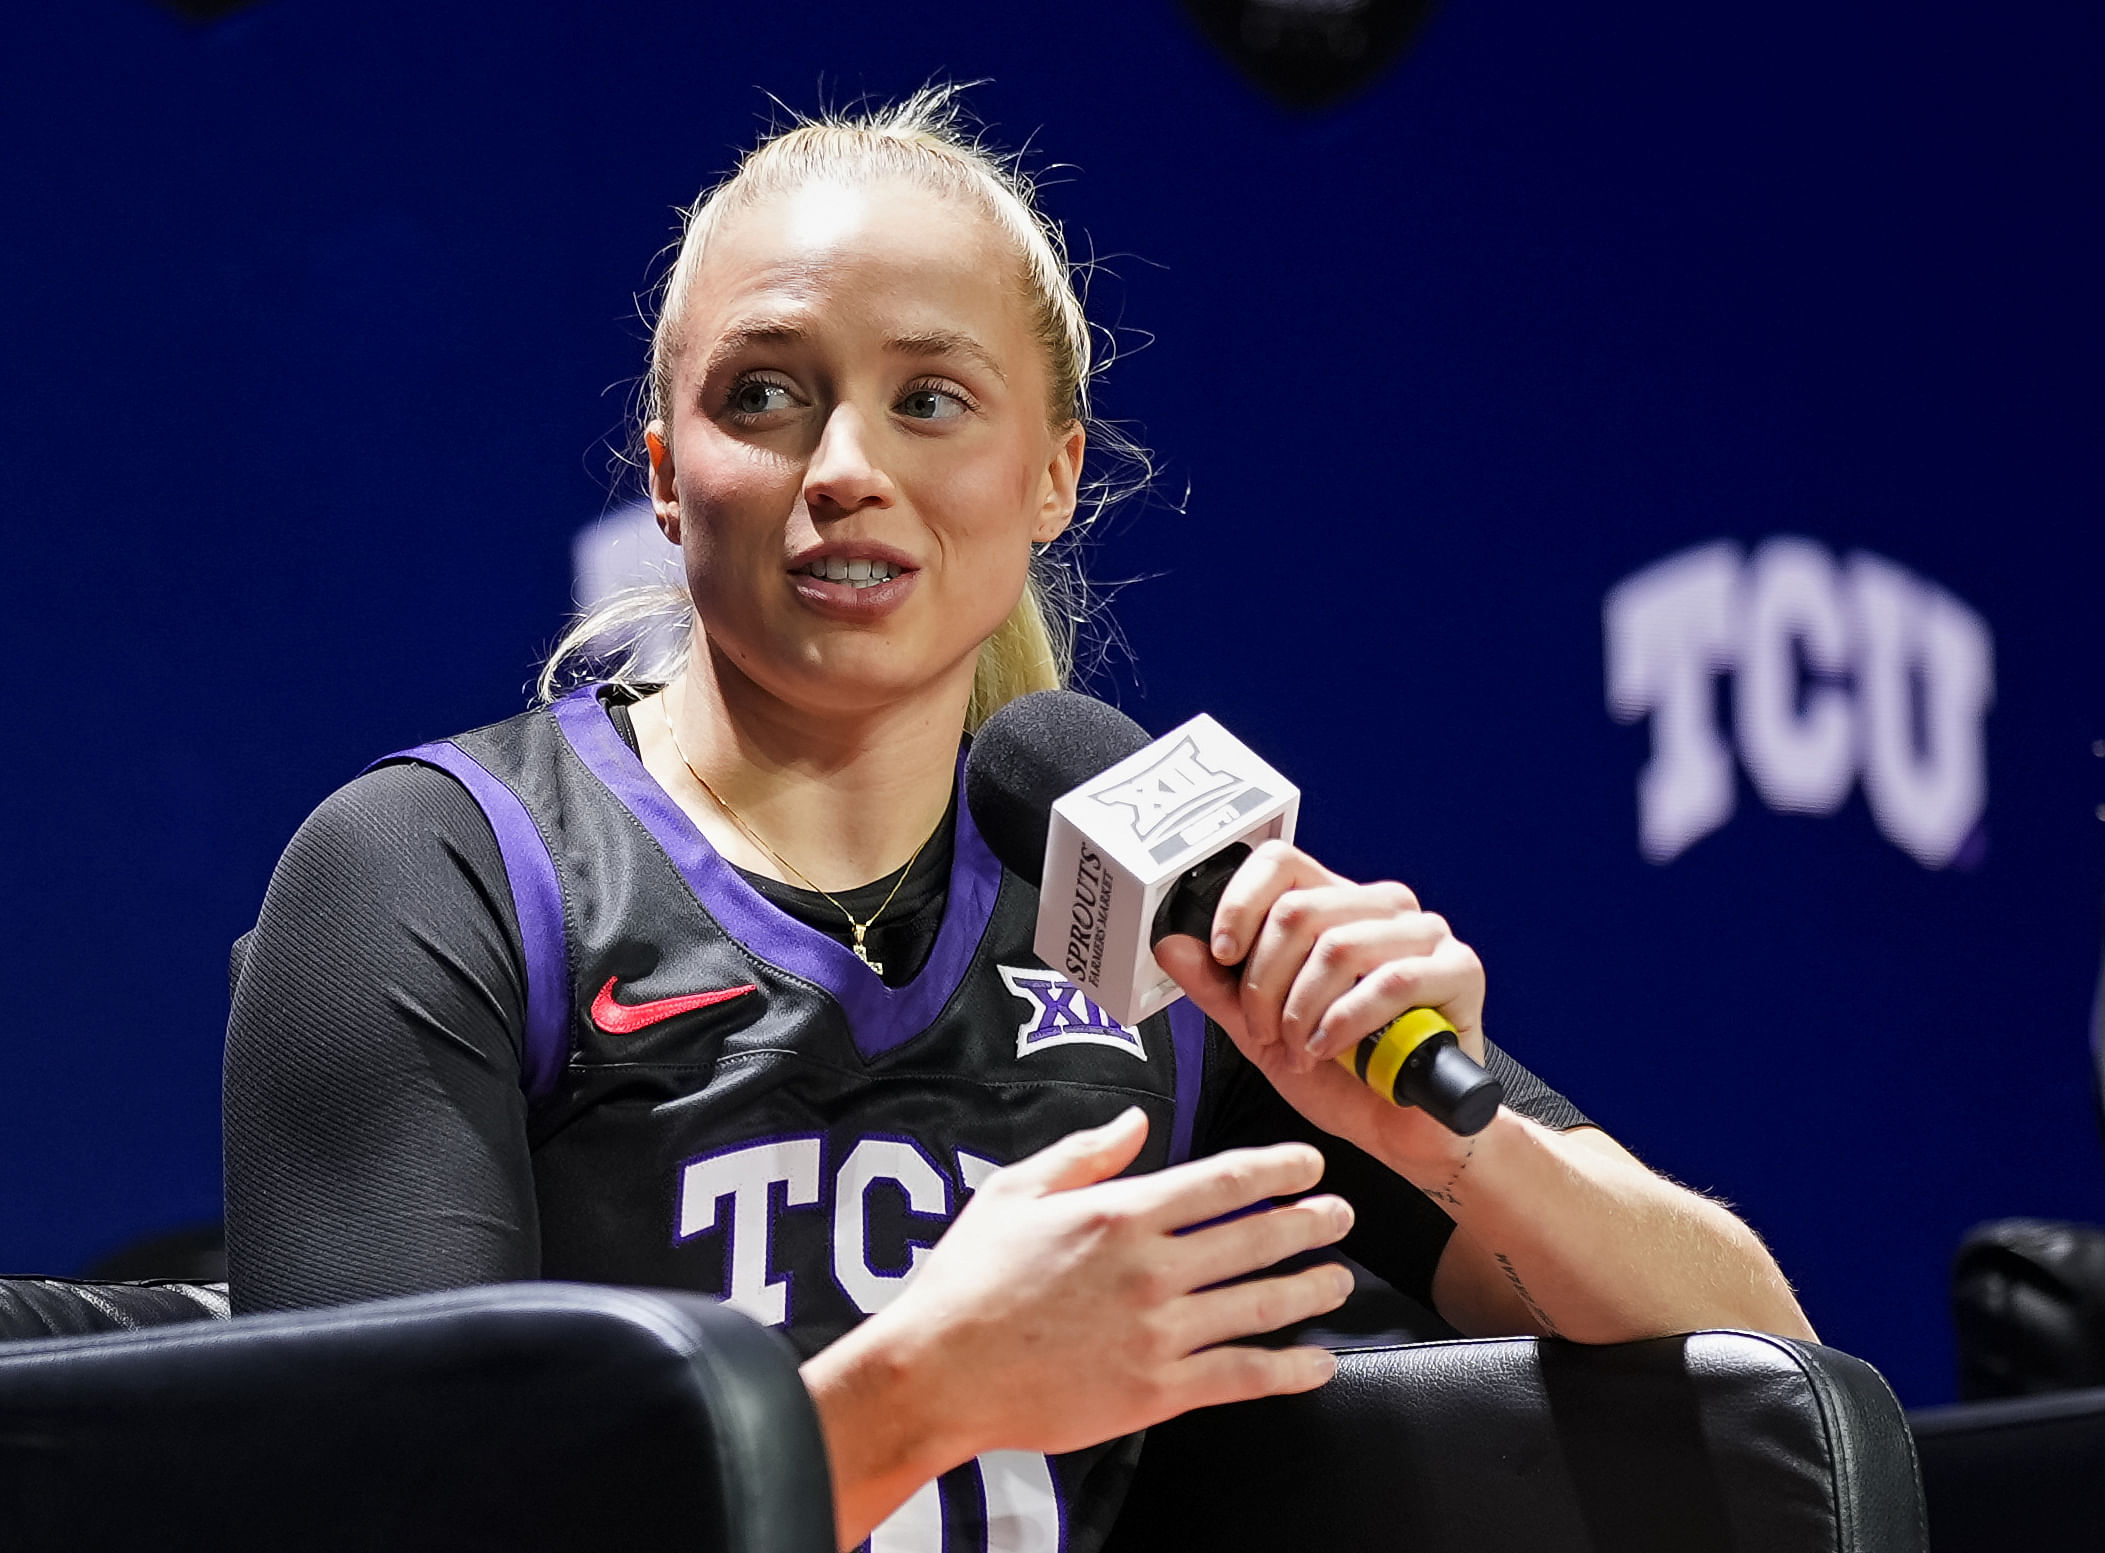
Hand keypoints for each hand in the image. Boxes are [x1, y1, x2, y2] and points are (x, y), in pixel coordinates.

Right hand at [854, 1108, 1352, 1464]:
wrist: (939, 1371)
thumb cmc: (969, 1281)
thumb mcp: (1016, 1192)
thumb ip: (1084, 1153)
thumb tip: (1135, 1122)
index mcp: (1121, 1213)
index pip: (1222, 1180)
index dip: (1278, 1168)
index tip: (1309, 1164)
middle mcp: (1151, 1269)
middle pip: (1256, 1237)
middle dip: (1310, 1223)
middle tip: (1341, 1215)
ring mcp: (1159, 1332)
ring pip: (1261, 1305)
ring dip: (1310, 1289)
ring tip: (1338, 1280)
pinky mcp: (1156, 1390)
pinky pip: (1242, 1376)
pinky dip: (1289, 1370)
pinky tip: (1317, 1364)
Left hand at [1153, 839, 1489, 1170]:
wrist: (1402, 1131)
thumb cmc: (1342, 1075)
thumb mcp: (1261, 1031)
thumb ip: (1219, 988)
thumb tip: (1171, 945)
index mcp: (1334, 906)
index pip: (1280, 863)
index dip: (1240, 904)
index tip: (1223, 954)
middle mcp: (1381, 908)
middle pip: (1299, 910)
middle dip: (1265, 984)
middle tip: (1266, 1032)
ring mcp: (1426, 934)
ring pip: (1338, 946)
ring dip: (1304, 1010)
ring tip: (1302, 1050)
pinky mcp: (1460, 970)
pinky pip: (1392, 980)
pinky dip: (1348, 1021)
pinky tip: (1333, 1050)